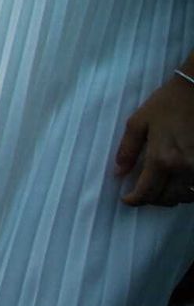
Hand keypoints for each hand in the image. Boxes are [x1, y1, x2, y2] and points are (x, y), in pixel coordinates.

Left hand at [115, 70, 193, 206]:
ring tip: (161, 189)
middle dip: (152, 200)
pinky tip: (181, 184)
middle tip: (142, 193)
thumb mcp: (137, 123)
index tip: (127, 199)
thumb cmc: (166, 104)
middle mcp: (184, 168)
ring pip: (187, 196)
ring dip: (172, 197)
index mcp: (162, 159)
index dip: (134, 200)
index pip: (147, 192)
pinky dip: (189, 191)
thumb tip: (118, 173)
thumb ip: (127, 150)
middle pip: (168, 199)